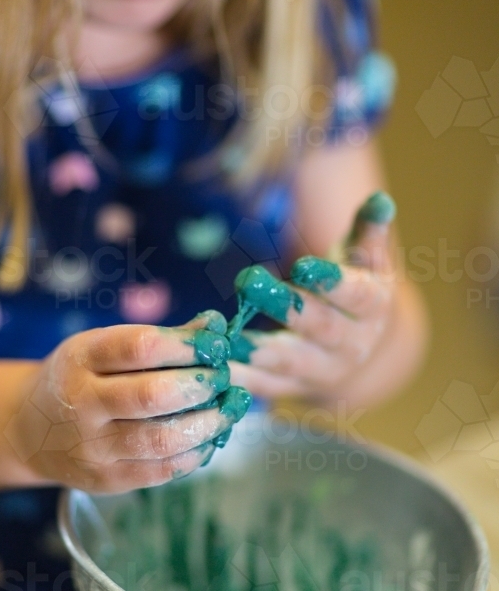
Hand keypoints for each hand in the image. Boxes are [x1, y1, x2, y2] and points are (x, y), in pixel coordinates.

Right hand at [5, 312, 250, 492]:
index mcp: (81, 358)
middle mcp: (82, 403)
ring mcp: (92, 447)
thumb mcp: (103, 347)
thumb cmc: (81, 378)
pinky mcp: (106, 480)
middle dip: (201, 385)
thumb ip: (158, 339)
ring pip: (161, 439)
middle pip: (152, 396)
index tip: (215, 344)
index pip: (140, 347)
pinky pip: (161, 471)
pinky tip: (208, 438)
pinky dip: (195, 454)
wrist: (29, 429)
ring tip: (227, 410)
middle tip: (223, 379)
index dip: (186, 345)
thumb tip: (213, 327)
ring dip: (207, 424)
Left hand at [229, 196, 395, 401]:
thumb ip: (368, 230)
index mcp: (372, 308)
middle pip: (318, 327)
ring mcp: (321, 372)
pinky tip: (211, 368)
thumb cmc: (357, 290)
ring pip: (289, 364)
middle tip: (247, 282)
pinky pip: (263, 388)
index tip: (303, 266)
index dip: (331, 282)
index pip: (355, 295)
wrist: (362, 352)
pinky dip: (237, 379)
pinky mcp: (291, 390)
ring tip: (225, 335)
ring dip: (255, 351)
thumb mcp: (367, 260)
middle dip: (284, 306)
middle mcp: (351, 345)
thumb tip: (380, 201)